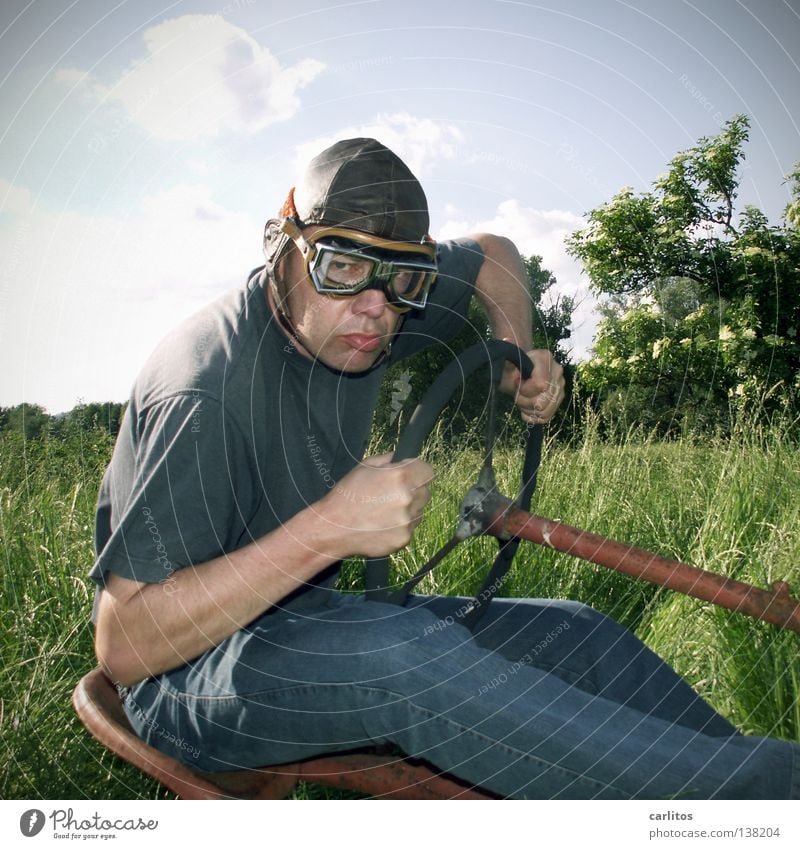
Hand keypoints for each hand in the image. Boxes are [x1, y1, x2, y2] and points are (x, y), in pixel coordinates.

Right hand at [319, 453, 433, 557]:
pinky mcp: (404, 539)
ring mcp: (407, 521)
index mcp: (400, 477)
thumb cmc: (347, 494)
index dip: (418, 471)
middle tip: (393, 494)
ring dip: (409, 509)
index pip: (428, 470)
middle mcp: (407, 498)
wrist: (333, 528)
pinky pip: (411, 528)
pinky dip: (401, 526)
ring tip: (384, 511)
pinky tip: (383, 525)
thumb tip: (404, 459)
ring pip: (419, 510)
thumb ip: (388, 459)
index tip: (410, 474)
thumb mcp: (364, 466)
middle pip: (426, 491)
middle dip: (414, 490)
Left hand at [499, 345, 564, 423]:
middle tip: (516, 394)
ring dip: (528, 410)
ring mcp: (561, 386)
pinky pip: (547, 417)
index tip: (516, 382)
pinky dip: (533, 417)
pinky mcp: (559, 399)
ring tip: (520, 401)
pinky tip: (525, 410)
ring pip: (544, 411)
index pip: (540, 385)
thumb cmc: (511, 366)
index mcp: (545, 358)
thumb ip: (507, 352)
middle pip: (542, 401)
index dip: (524, 389)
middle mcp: (558, 371)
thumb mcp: (506, 360)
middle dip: (524, 401)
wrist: (519, 371)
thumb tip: (508, 339)